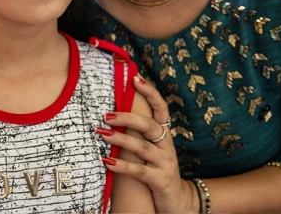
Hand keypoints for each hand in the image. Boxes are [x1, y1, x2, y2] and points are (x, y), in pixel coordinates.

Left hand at [99, 76, 197, 212]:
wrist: (179, 201)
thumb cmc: (159, 169)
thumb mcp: (154, 149)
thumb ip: (141, 133)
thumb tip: (116, 113)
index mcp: (165, 135)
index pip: (161, 109)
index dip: (150, 93)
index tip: (135, 79)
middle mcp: (168, 146)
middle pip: (150, 126)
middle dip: (127, 118)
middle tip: (106, 115)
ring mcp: (166, 163)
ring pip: (143, 148)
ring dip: (121, 140)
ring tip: (102, 133)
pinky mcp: (161, 181)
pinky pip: (140, 171)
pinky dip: (122, 166)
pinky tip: (107, 161)